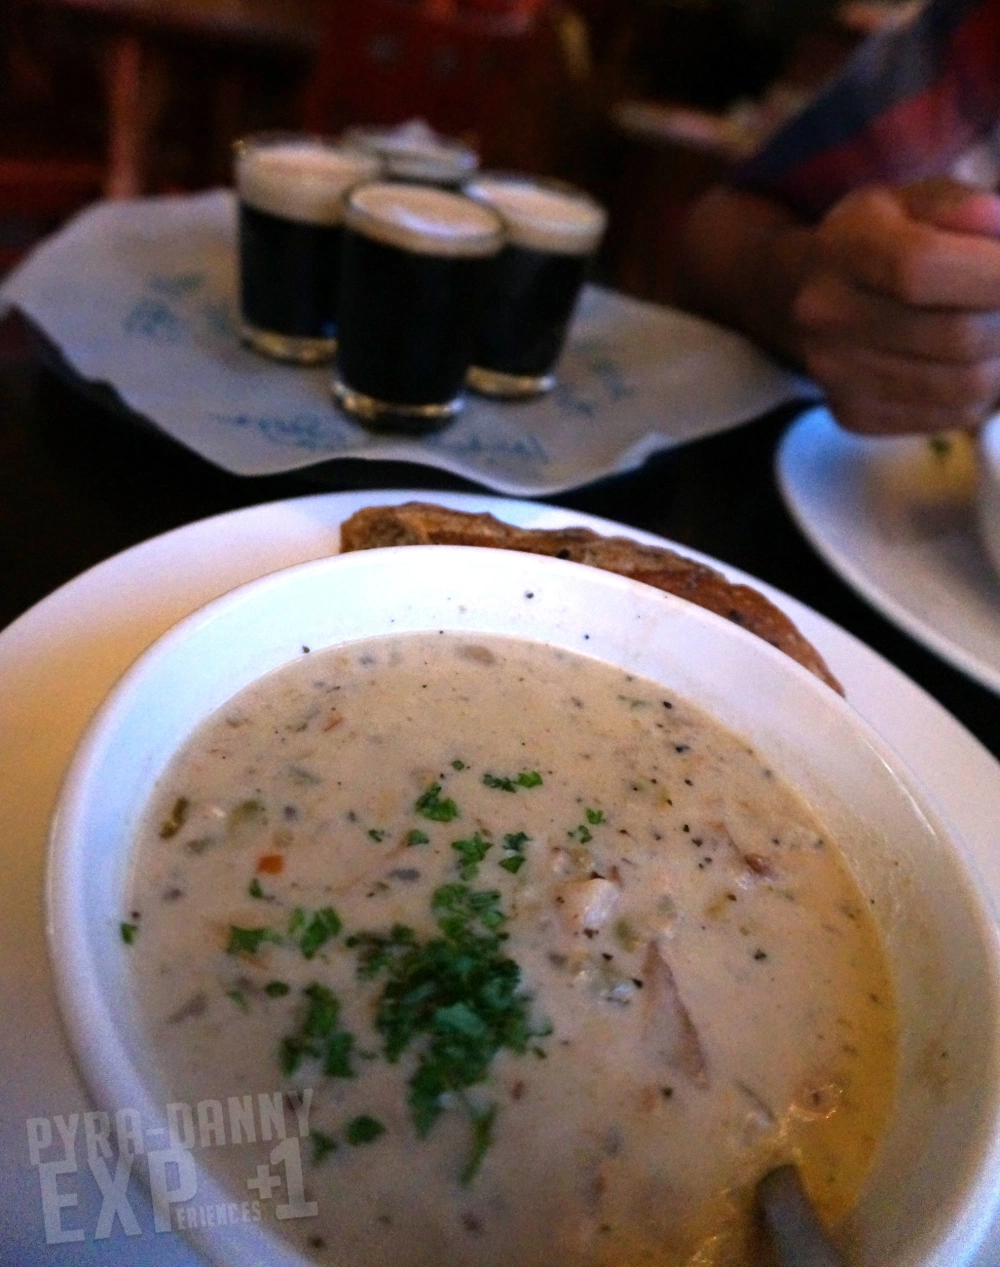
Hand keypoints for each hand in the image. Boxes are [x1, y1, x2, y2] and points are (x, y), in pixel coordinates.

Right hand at [793, 178, 999, 433]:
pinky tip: (967, 362)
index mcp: (845, 247)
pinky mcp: (853, 414)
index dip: (994, 274)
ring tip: (993, 332)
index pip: (922, 268)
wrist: (807, 294)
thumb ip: (960, 206)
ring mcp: (835, 374)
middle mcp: (827, 316)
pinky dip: (980, 393)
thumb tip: (997, 225)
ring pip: (966, 386)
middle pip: (958, 336)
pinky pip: (951, 415)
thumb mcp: (916, 200)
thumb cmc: (880, 238)